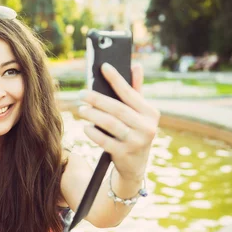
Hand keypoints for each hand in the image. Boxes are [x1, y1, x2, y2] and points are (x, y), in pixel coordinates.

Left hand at [78, 62, 159, 180]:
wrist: (135, 167)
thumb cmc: (134, 132)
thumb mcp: (139, 114)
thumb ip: (136, 90)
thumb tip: (136, 65)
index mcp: (151, 113)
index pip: (130, 93)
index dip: (116, 79)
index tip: (103, 66)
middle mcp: (147, 127)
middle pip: (117, 109)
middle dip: (97, 99)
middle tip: (81, 93)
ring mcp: (136, 142)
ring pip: (110, 124)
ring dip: (93, 115)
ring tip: (81, 109)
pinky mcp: (124, 154)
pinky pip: (105, 141)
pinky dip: (94, 133)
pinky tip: (85, 127)